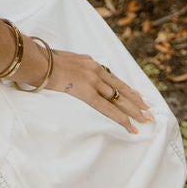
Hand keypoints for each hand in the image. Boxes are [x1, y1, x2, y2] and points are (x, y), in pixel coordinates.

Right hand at [17, 43, 152, 133]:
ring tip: (146, 119)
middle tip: (148, 109)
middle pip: (120, 87)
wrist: (37, 61)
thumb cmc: (42, 62)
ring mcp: (93, 80)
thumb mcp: (61, 61)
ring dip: (134, 110)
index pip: (112, 77)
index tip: (137, 95)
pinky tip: (131, 126)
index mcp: (89, 61)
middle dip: (136, 99)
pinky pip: (108, 108)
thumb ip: (71, 68)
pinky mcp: (88, 92)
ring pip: (119, 98)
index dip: (126, 88)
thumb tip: (69, 76)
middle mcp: (95, 69)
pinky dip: (122, 118)